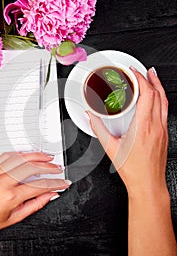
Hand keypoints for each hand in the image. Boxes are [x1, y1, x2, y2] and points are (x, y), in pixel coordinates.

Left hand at [0, 152, 69, 239]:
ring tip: (47, 157)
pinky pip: (6, 156)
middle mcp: (2, 182)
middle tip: (58, 168)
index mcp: (10, 197)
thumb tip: (50, 195)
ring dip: (36, 156)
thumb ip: (35, 205)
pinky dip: (19, 154)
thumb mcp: (14, 218)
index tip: (63, 183)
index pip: (40, 186)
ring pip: (20, 158)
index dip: (56, 183)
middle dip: (49, 167)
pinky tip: (26, 155)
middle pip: (32, 168)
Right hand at [87, 67, 168, 198]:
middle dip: (150, 78)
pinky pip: (165, 110)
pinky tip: (155, 98)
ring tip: (152, 77)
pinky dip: (160, 99)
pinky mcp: (165, 134)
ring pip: (164, 102)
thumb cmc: (133, 170)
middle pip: (158, 94)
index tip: (133, 72)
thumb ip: (98, 129)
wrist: (148, 184)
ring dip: (158, 87)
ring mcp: (163, 130)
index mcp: (143, 127)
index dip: (141, 79)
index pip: (147, 94)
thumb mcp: (111, 148)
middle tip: (142, 70)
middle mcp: (156, 126)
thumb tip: (90, 116)